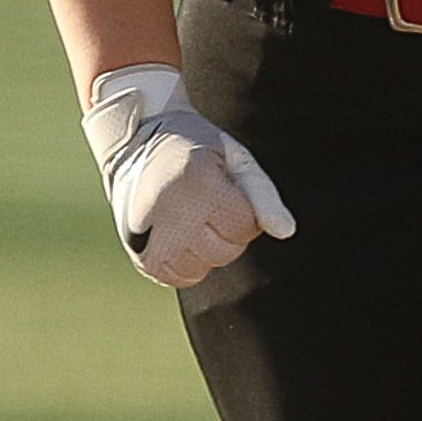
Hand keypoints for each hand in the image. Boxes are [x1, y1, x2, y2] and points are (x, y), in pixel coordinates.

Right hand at [82, 63, 294, 287]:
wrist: (135, 142)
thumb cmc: (195, 149)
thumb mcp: (234, 158)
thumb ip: (262, 196)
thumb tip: (286, 232)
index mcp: (197, 184)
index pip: (244, 226)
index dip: (243, 209)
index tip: (224, 188)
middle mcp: (171, 213)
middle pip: (225, 251)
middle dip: (226, 231)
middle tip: (205, 201)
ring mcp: (149, 237)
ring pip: (203, 268)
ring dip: (205, 249)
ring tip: (190, 217)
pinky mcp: (139, 255)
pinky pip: (178, 278)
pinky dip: (185, 263)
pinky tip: (178, 236)